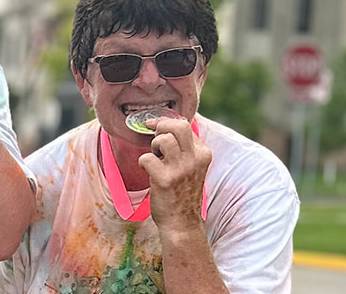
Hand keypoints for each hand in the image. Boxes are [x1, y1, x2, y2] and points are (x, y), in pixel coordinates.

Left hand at [138, 117, 210, 232]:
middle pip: (178, 126)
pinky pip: (147, 158)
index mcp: (203, 154)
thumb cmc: (182, 193)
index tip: (156, 128)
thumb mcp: (192, 167)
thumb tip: (165, 124)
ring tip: (155, 158)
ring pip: (163, 139)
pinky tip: (147, 170)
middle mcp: (195, 160)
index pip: (185, 125)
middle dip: (161, 127)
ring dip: (153, 146)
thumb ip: (185, 148)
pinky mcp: (165, 180)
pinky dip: (142, 162)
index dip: (167, 124)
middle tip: (155, 139)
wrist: (182, 223)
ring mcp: (181, 170)